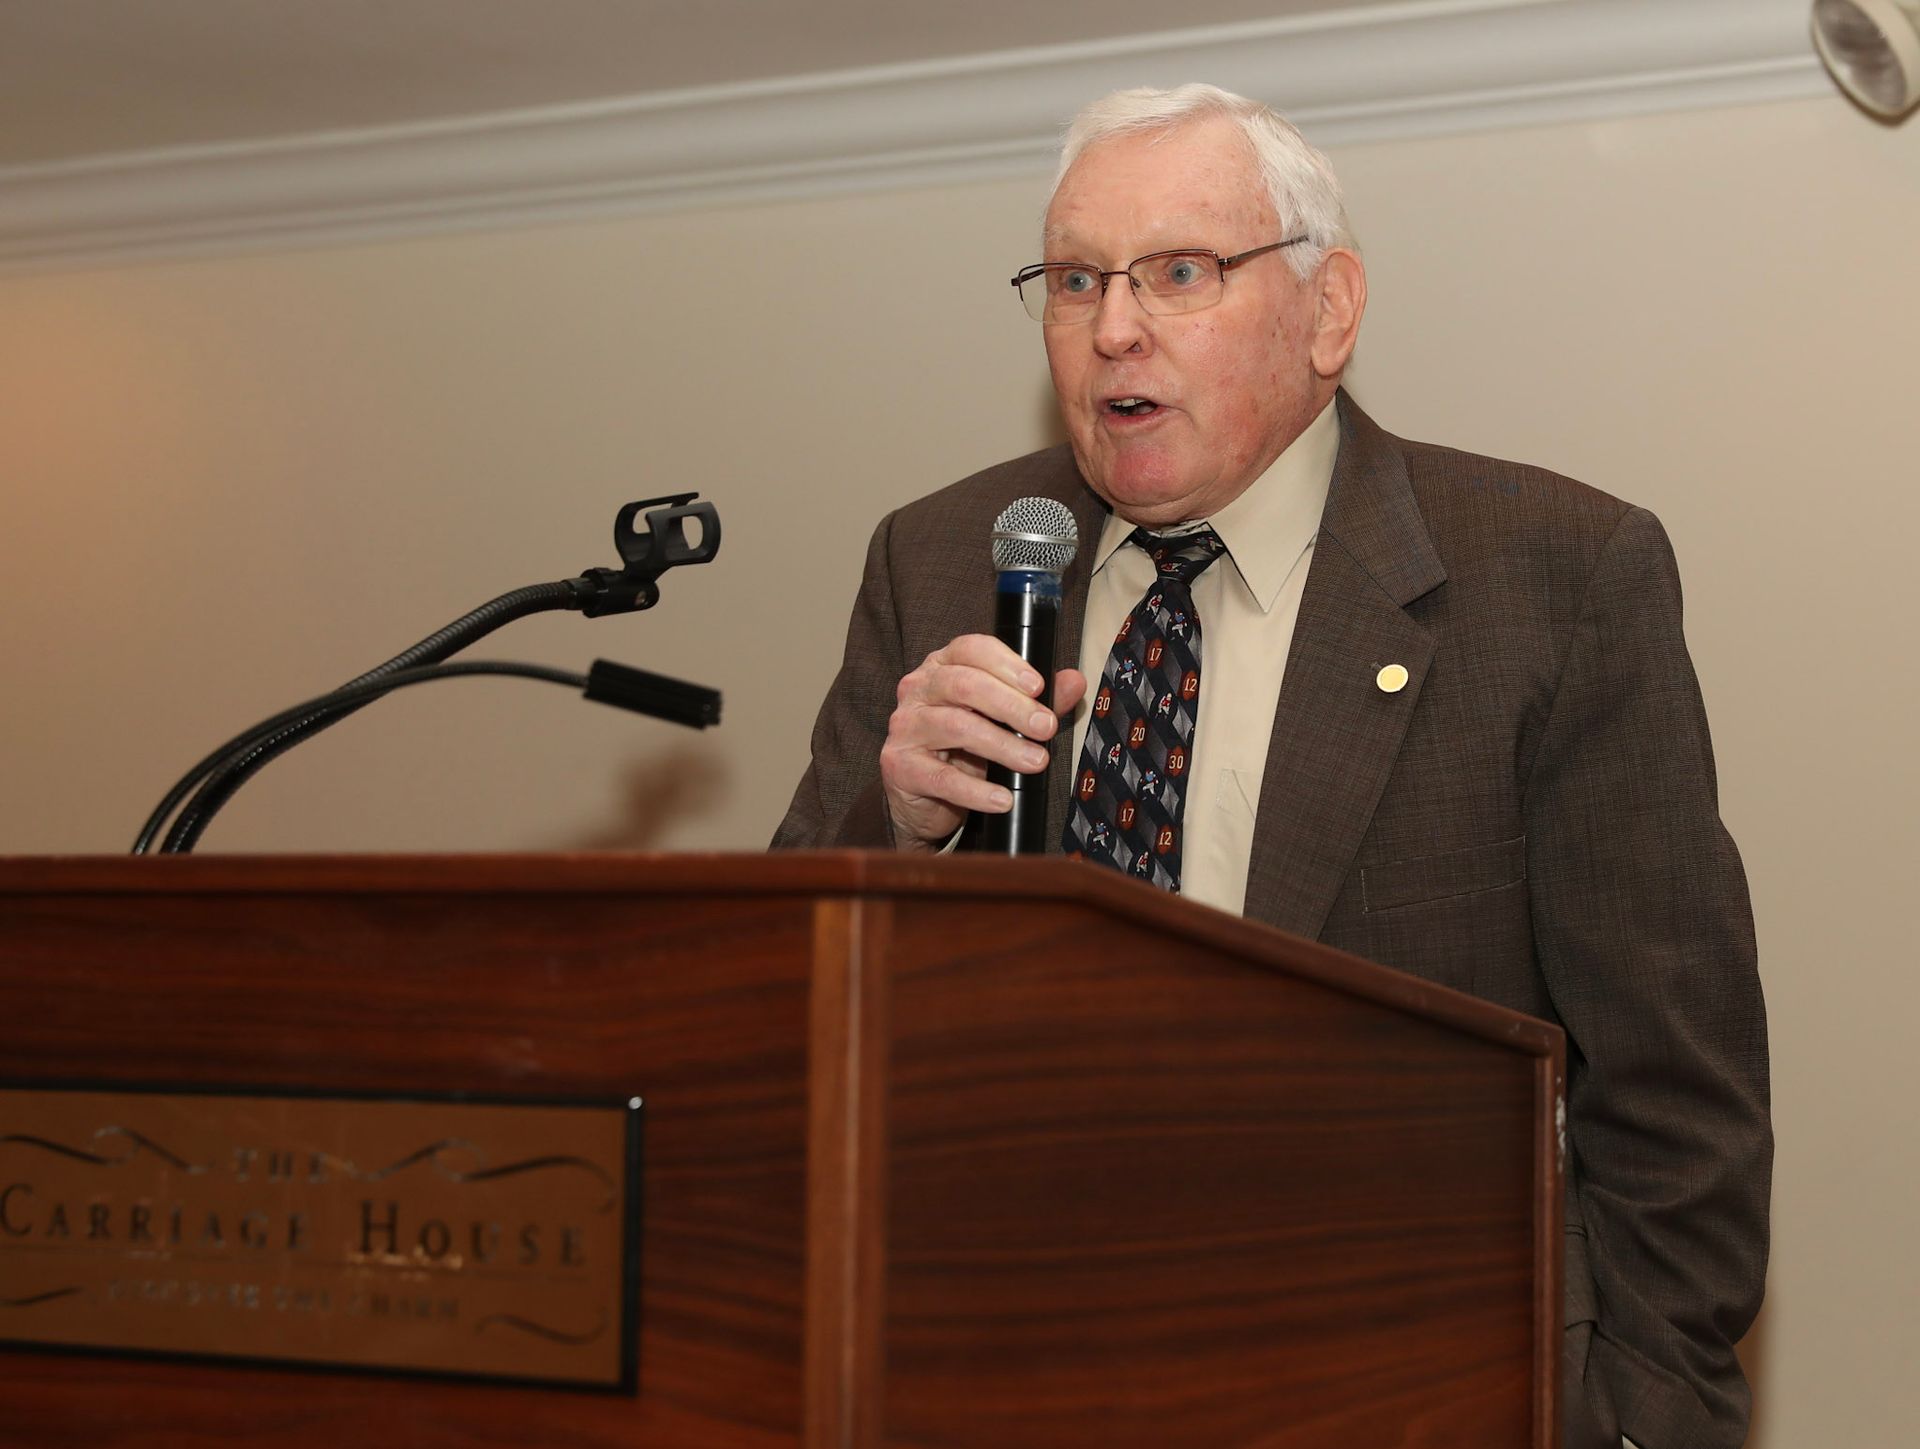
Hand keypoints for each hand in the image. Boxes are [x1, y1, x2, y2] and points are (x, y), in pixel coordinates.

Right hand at [880, 633, 1087, 849]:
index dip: (1007, 664)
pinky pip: (942, 778)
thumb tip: (1074, 681)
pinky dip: (977, 790)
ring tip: (1035, 762)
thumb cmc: (962, 749)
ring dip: (1003, 745)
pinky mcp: (900, 766)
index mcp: (942, 667)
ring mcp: (905, 727)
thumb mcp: (1001, 720)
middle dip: (1012, 706)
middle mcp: (918, 689)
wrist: (923, 798)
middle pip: (964, 685)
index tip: (1039, 686)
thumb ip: (1035, 700)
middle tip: (1045, 727)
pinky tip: (1002, 798)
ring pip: (957, 727)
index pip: (971, 649)